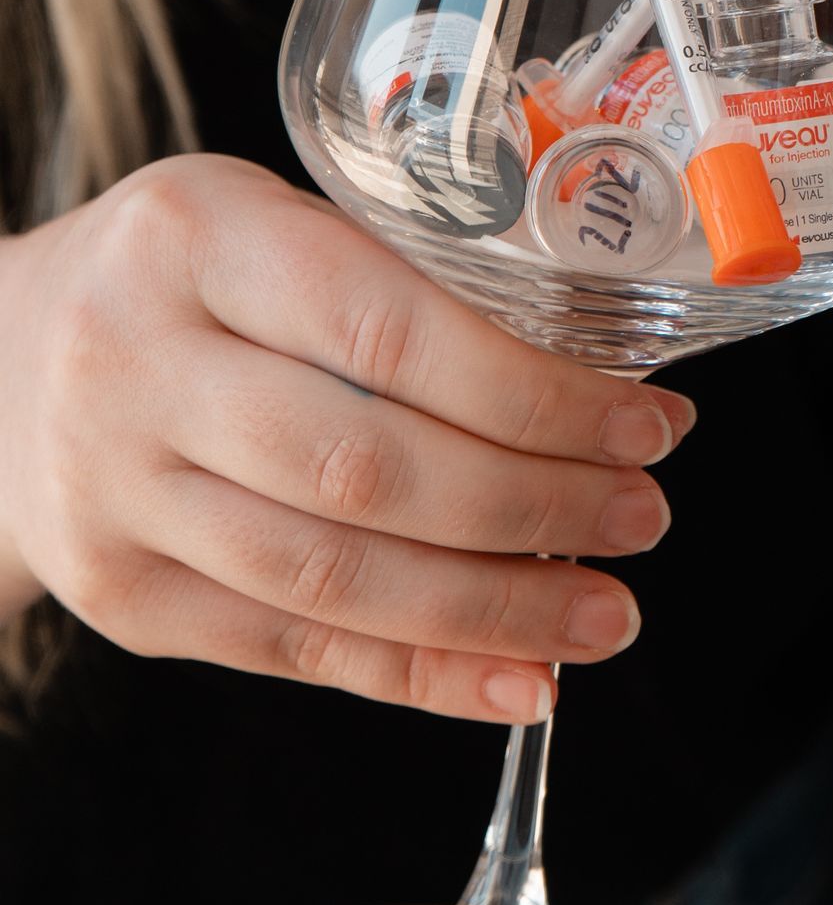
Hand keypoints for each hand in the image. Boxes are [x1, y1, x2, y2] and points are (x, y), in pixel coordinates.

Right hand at [0, 155, 694, 723]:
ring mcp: (113, 492)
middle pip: (368, 468)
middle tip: (643, 518)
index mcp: (193, 237)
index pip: (389, 330)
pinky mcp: (120, 597)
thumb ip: (401, 286)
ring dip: (496, 610)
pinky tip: (520, 680)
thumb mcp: (265, 224)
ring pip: (335, 580)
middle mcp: (133, 364)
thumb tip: (608, 390)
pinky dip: (424, 676)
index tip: (648, 424)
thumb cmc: (183, 285)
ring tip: (607, 614)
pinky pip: (297, 652)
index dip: (535, 394)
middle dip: (535, 507)